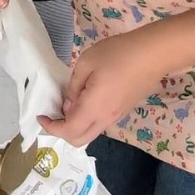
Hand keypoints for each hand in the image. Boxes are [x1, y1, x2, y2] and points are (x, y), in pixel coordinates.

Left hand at [38, 33, 169, 146]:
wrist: (153, 54)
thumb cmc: (117, 54)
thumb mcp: (86, 63)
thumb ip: (74, 87)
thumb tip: (69, 105)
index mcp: (94, 108)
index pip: (69, 131)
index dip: (51, 128)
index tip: (41, 115)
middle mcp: (105, 118)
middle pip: (79, 140)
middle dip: (61, 132)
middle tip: (52, 113)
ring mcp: (116, 116)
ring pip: (91, 132)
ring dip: (75, 126)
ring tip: (67, 103)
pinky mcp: (123, 110)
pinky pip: (100, 123)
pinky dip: (86, 119)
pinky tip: (84, 99)